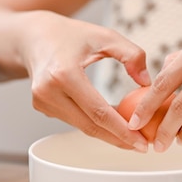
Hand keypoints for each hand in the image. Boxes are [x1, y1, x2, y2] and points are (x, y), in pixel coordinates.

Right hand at [21, 11, 151, 150]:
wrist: (34, 37)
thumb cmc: (71, 35)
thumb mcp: (105, 36)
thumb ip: (132, 55)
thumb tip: (146, 82)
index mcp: (64, 74)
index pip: (98, 112)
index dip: (122, 130)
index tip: (141, 142)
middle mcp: (48, 91)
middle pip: (90, 126)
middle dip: (118, 138)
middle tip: (141, 146)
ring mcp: (42, 102)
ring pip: (82, 126)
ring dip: (107, 132)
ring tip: (132, 134)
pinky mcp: (42, 107)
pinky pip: (74, 120)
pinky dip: (93, 123)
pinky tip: (111, 122)